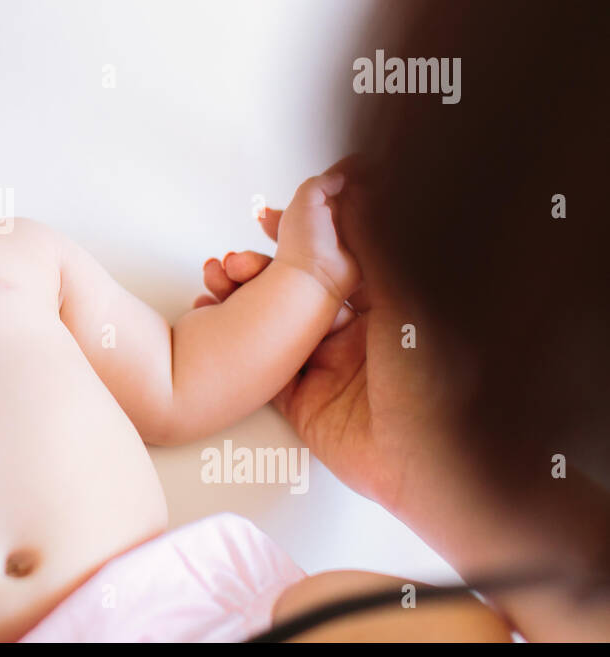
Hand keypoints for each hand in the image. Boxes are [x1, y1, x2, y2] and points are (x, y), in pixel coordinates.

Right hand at [193, 161, 446, 510]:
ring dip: (245, 293)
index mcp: (391, 304)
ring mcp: (330, 367)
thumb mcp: (407, 297)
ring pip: (275, 319)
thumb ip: (375, 245)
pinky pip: (262, 364)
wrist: (433, 466)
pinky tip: (216, 312)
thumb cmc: (439, 382)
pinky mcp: (305, 402)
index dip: (310, 228)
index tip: (282, 207)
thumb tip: (355, 189)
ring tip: (224, 275)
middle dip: (267, 260)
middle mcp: (359, 333)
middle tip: (241, 245)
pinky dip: (235, 338)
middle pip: (302, 284)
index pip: (341, 254)